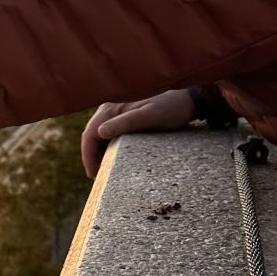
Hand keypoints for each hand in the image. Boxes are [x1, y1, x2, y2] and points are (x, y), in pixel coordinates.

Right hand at [80, 90, 196, 177]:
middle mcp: (110, 108)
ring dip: (99, 152)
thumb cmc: (171, 107)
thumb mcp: (150, 116)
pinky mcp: (125, 117)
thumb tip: (99, 133)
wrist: (188, 99)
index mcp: (111, 107)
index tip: (93, 174)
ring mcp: (117, 112)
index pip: (90, 133)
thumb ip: (125, 123)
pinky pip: (111, 133)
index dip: (88, 155)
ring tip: (104, 170)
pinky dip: (109, 147)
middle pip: (92, 135)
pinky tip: (114, 158)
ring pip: (100, 135)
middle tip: (98, 177)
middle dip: (92, 156)